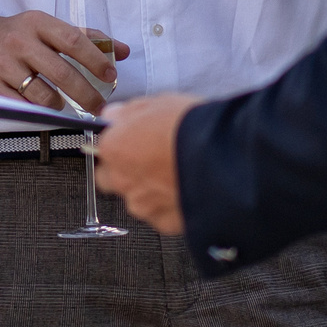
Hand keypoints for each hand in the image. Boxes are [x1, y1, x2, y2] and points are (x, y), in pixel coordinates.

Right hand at [0, 7, 129, 113]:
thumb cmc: (16, 34)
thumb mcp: (46, 26)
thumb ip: (84, 37)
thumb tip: (122, 51)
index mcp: (37, 23)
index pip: (73, 40)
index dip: (96, 59)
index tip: (111, 75)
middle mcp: (19, 43)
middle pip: (61, 72)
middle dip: (86, 94)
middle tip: (99, 105)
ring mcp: (2, 66)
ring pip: (42, 95)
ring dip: (60, 106)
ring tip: (65, 107)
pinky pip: (21, 108)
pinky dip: (36, 113)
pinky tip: (43, 111)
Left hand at [97, 94, 195, 233]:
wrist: (224, 159)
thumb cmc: (192, 128)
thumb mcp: (159, 103)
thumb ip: (130, 112)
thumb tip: (115, 116)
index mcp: (114, 148)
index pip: (102, 148)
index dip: (120, 144)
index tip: (133, 141)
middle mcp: (122, 180)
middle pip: (111, 180)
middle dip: (126, 172)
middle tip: (151, 160)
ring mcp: (143, 205)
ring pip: (138, 200)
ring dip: (150, 191)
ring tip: (177, 175)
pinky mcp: (165, 223)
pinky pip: (161, 215)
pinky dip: (171, 206)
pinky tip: (188, 190)